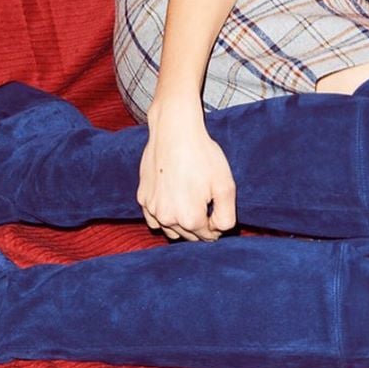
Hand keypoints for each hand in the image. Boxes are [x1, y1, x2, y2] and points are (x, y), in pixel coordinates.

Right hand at [138, 103, 236, 240]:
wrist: (174, 131)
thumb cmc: (202, 155)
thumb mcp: (225, 185)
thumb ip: (226, 216)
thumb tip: (219, 231)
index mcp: (190, 219)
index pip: (208, 236)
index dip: (216, 224)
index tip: (216, 206)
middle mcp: (168, 219)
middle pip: (189, 235)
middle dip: (199, 225)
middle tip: (205, 202)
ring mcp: (152, 209)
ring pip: (170, 230)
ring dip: (180, 224)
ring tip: (189, 201)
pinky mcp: (142, 197)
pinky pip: (153, 218)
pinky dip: (163, 216)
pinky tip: (171, 200)